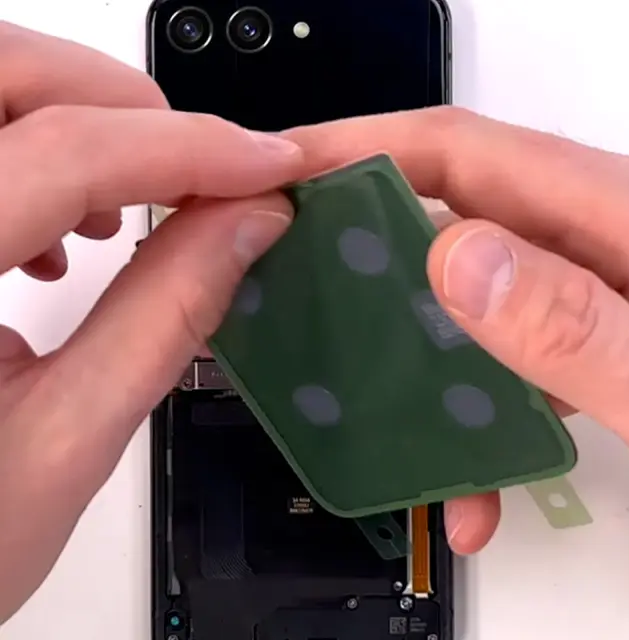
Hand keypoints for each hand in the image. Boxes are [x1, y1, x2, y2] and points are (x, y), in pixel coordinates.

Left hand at [0, 22, 302, 620]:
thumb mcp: (70, 438)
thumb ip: (167, 317)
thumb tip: (247, 228)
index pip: (65, 156)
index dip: (186, 151)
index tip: (268, 166)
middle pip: (9, 76)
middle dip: (127, 109)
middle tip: (201, 174)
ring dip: (84, 130)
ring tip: (123, 218)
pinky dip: (41, 157)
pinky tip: (57, 234)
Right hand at [286, 107, 628, 553]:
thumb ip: (579, 327)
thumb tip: (460, 263)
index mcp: (615, 220)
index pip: (456, 152)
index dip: (363, 149)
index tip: (287, 175)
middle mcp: (591, 247)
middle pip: (444, 219)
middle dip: (361, 250)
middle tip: (294, 289)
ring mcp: (585, 301)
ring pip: (462, 304)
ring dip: (408, 358)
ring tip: (366, 412)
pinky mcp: (586, 349)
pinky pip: (501, 366)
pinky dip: (470, 423)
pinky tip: (466, 487)